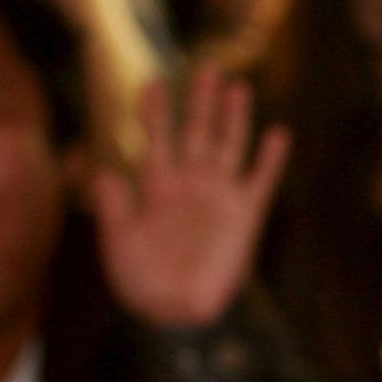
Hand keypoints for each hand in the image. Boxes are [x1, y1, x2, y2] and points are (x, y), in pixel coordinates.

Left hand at [92, 64, 289, 328]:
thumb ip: (113, 207)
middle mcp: (191, 183)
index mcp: (157, 185)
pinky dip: (269, 159)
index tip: (154, 82)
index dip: (156, 111)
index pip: (159, 137)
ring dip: (234, 118)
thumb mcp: (117, 241)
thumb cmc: (140, 280)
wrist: (173, 313)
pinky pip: (260, 181)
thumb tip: (103, 172)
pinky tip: (277, 133)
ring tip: (238, 87)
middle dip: (201, 102)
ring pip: (229, 147)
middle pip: (198, 132)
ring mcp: (219, 197)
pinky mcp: (245, 216)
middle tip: (206, 69)